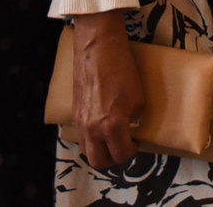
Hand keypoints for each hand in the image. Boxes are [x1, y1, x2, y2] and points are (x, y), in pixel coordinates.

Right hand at [72, 15, 143, 172]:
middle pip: (98, 162)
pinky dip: (91, 138)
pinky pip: (81, 135)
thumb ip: (134, 120)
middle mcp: (93, 128)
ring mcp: (81, 122)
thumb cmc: (122, 69)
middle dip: (113, 160)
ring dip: (99, 150)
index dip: (132, 152)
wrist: (98, 49)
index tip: (136, 143)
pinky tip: (100, 126)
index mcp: (112, 125)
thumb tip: (131, 129)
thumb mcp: (138, 98)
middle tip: (123, 147)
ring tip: (111, 139)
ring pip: (86, 151)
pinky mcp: (74, 112)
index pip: (121, 155)